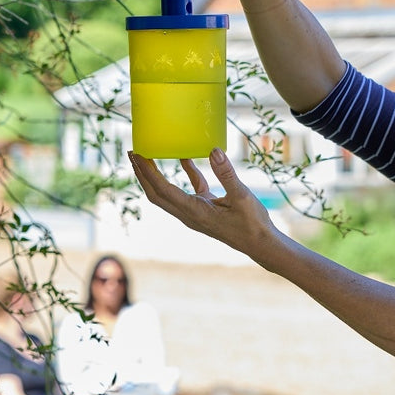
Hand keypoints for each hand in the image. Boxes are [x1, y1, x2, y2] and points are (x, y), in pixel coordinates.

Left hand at [129, 149, 278, 260]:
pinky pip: (188, 190)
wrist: (261, 244)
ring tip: (147, 155)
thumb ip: (226, 173)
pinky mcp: (204, 210)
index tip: (137, 154)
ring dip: (155, 175)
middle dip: (142, 174)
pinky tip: (184, 157)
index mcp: (194, 212)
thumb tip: (214, 150)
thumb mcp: (241, 196)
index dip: (147, 172)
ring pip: (167, 193)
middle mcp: (189, 214)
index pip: (163, 190)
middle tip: (133, 152)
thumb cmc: (252, 223)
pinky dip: (184, 174)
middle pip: (156, 194)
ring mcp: (195, 213)